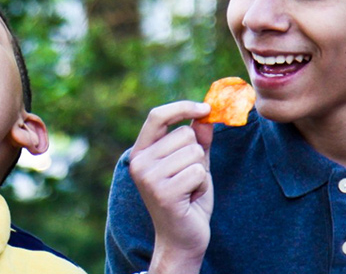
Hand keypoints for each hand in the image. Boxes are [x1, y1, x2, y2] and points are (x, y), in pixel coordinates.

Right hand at [128, 101, 214, 272]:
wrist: (182, 238)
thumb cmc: (187, 199)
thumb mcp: (193, 164)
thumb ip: (198, 139)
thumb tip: (206, 114)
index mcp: (141, 152)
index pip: (157, 116)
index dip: (182, 107)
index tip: (206, 108)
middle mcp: (139, 163)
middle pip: (184, 134)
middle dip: (197, 154)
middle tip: (188, 177)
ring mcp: (148, 177)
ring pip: (194, 152)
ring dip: (201, 171)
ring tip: (189, 189)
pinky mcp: (163, 192)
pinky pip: (198, 171)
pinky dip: (202, 185)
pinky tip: (190, 198)